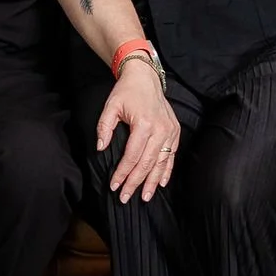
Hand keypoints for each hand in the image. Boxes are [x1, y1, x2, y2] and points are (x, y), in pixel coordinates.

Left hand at [98, 56, 178, 203]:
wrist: (145, 77)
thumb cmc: (126, 92)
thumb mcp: (110, 106)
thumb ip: (104, 128)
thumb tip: (100, 148)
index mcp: (143, 124)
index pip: (132, 156)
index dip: (122, 173)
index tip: (114, 186)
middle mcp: (160, 129)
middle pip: (146, 163)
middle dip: (135, 183)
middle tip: (125, 198)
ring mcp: (170, 131)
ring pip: (161, 163)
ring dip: (152, 182)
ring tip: (145, 197)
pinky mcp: (175, 131)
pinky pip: (171, 156)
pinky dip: (166, 171)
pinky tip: (161, 183)